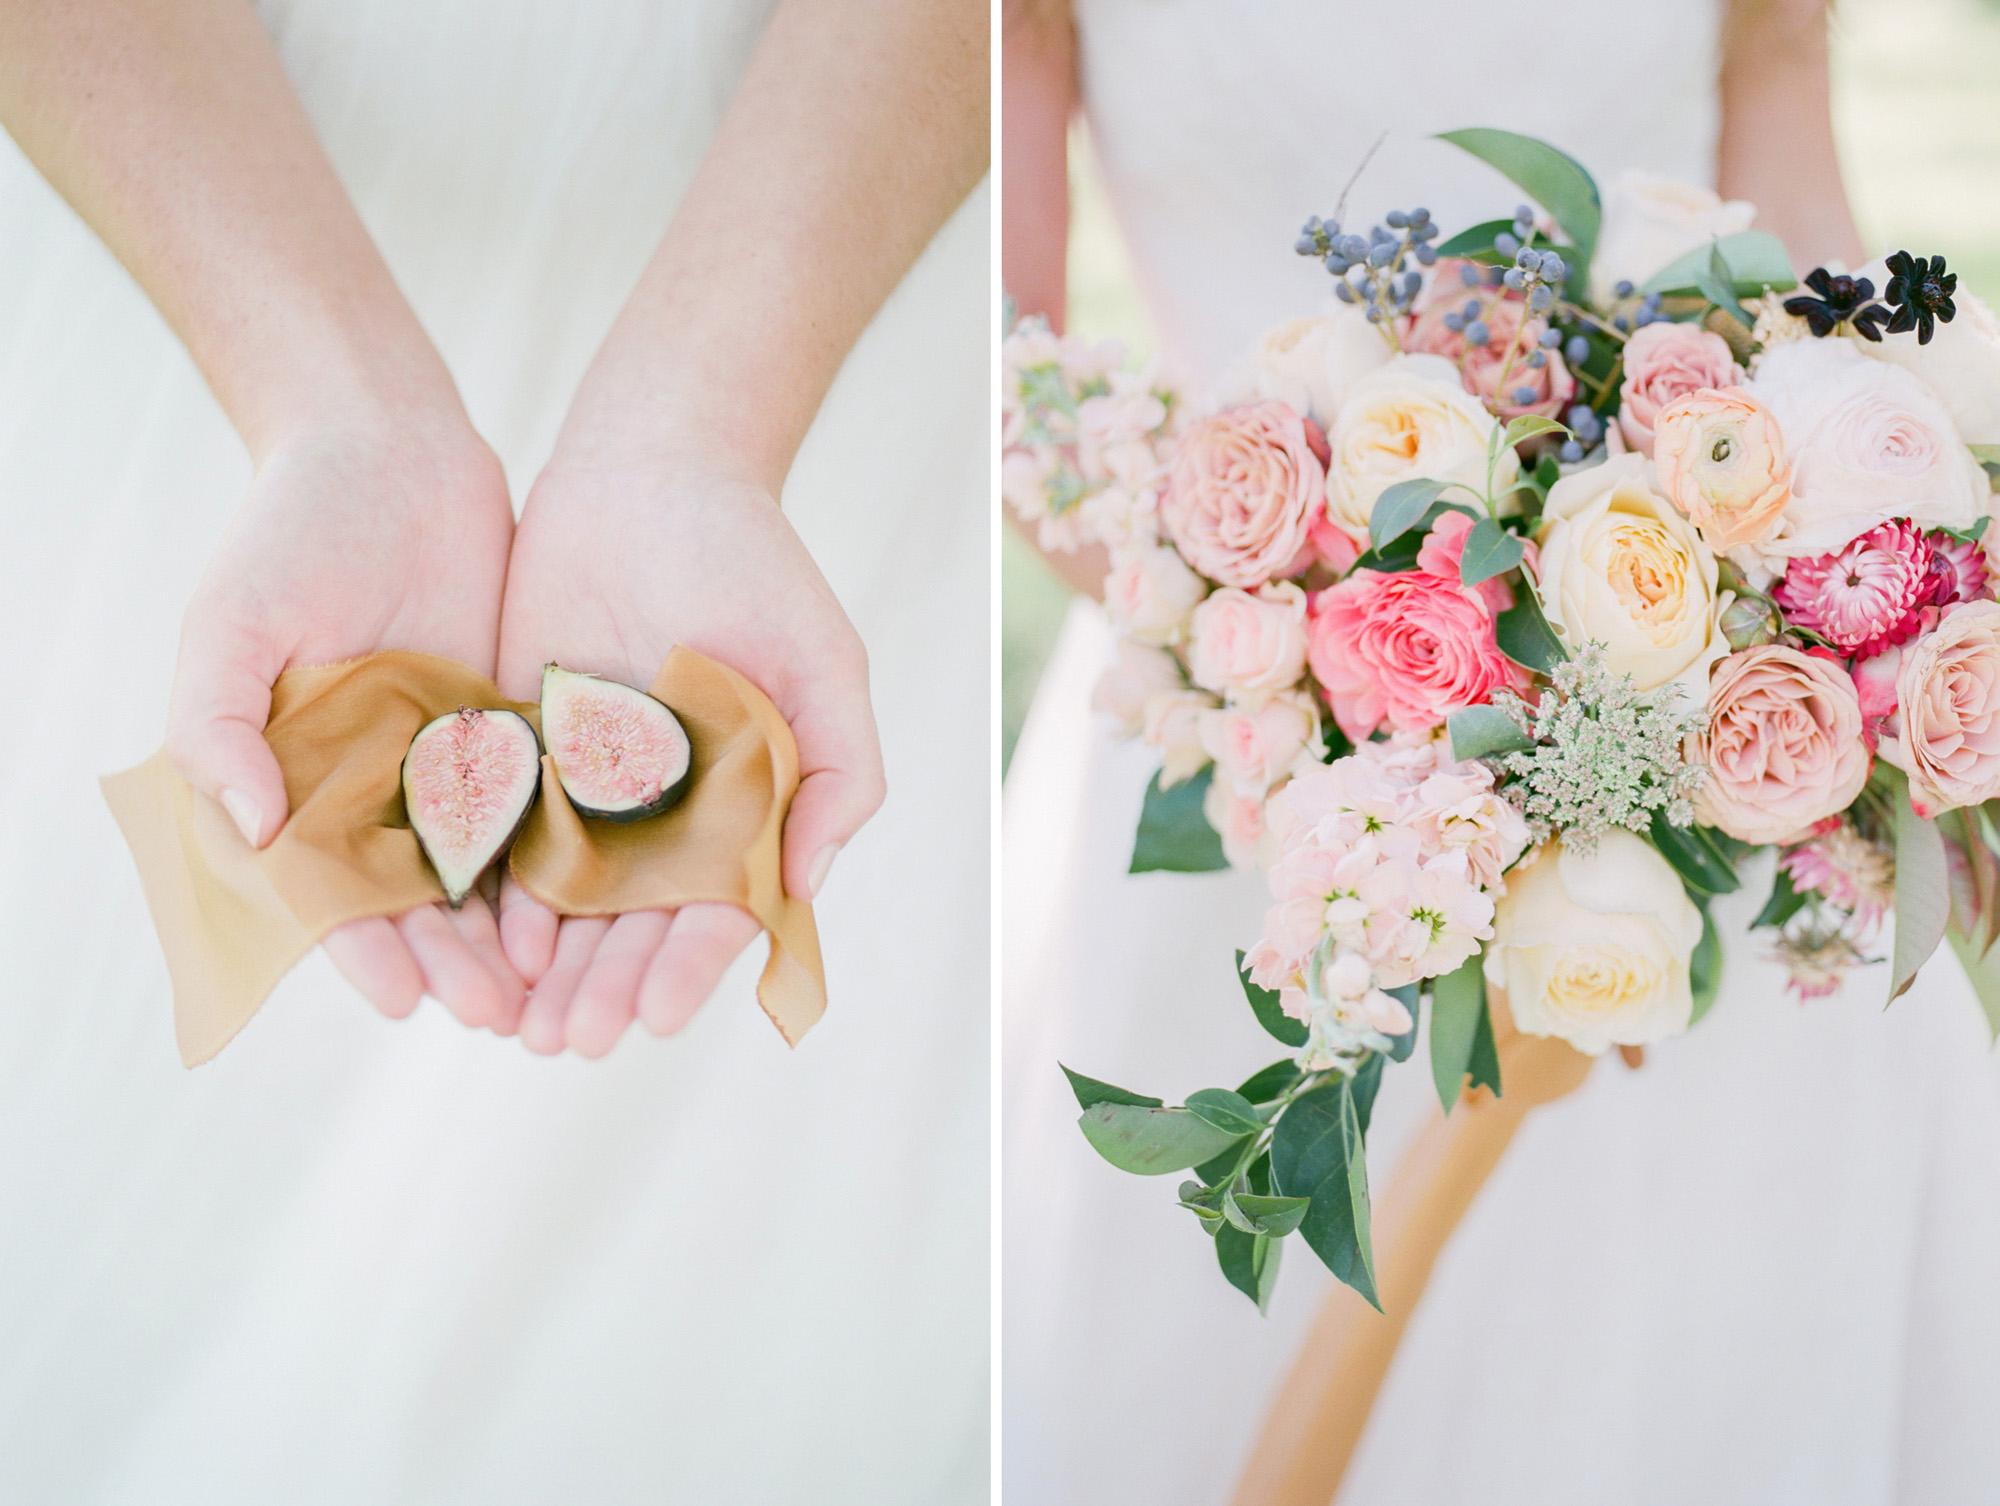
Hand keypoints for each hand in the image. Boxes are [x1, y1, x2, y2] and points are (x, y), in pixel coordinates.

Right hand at [165, 406, 527, 1031]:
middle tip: (497, 1016)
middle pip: (414, 898)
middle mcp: (371, 785)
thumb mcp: (231, 623)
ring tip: (547, 991)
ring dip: (508, 935)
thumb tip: (252, 833)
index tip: (397, 1000)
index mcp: (294, 779)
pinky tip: (592, 908)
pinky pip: (539, 807)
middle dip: (451, 962)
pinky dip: (558, 860)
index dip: (359, 946)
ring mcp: (445, 760)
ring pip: (481, 870)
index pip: (326, 890)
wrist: (386, 449)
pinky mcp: (513, 727)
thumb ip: (221, 726)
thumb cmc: (288, 531)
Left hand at [492, 444, 883, 1056]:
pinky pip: (505, 835)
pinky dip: (495, 893)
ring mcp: (594, 784)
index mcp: (745, 803)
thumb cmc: (755, 564)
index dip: (689, 967)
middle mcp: (669, 809)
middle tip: (572, 1042)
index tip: (659, 1018)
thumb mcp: (824, 664)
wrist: (650, 472)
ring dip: (548, 967)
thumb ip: (840, 773)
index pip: (717, 908)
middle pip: (634, 924)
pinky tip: (483, 940)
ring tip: (522, 1025)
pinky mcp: (524, 748)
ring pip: (567, 900)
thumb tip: (805, 885)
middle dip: (607, 987)